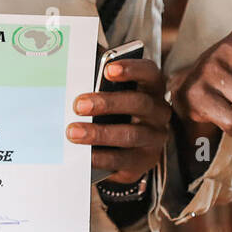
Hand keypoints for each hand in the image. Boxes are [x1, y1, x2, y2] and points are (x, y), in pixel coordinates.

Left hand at [67, 59, 169, 183]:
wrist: (124, 151)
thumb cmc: (115, 114)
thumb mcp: (112, 95)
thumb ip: (101, 84)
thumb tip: (78, 75)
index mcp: (152, 89)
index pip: (149, 73)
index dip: (132, 69)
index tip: (108, 69)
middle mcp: (158, 113)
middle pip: (140, 103)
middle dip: (108, 103)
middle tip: (79, 105)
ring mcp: (153, 139)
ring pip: (131, 134)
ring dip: (100, 133)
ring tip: (74, 132)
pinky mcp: (143, 162)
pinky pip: (123, 160)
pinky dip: (101, 157)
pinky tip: (85, 154)